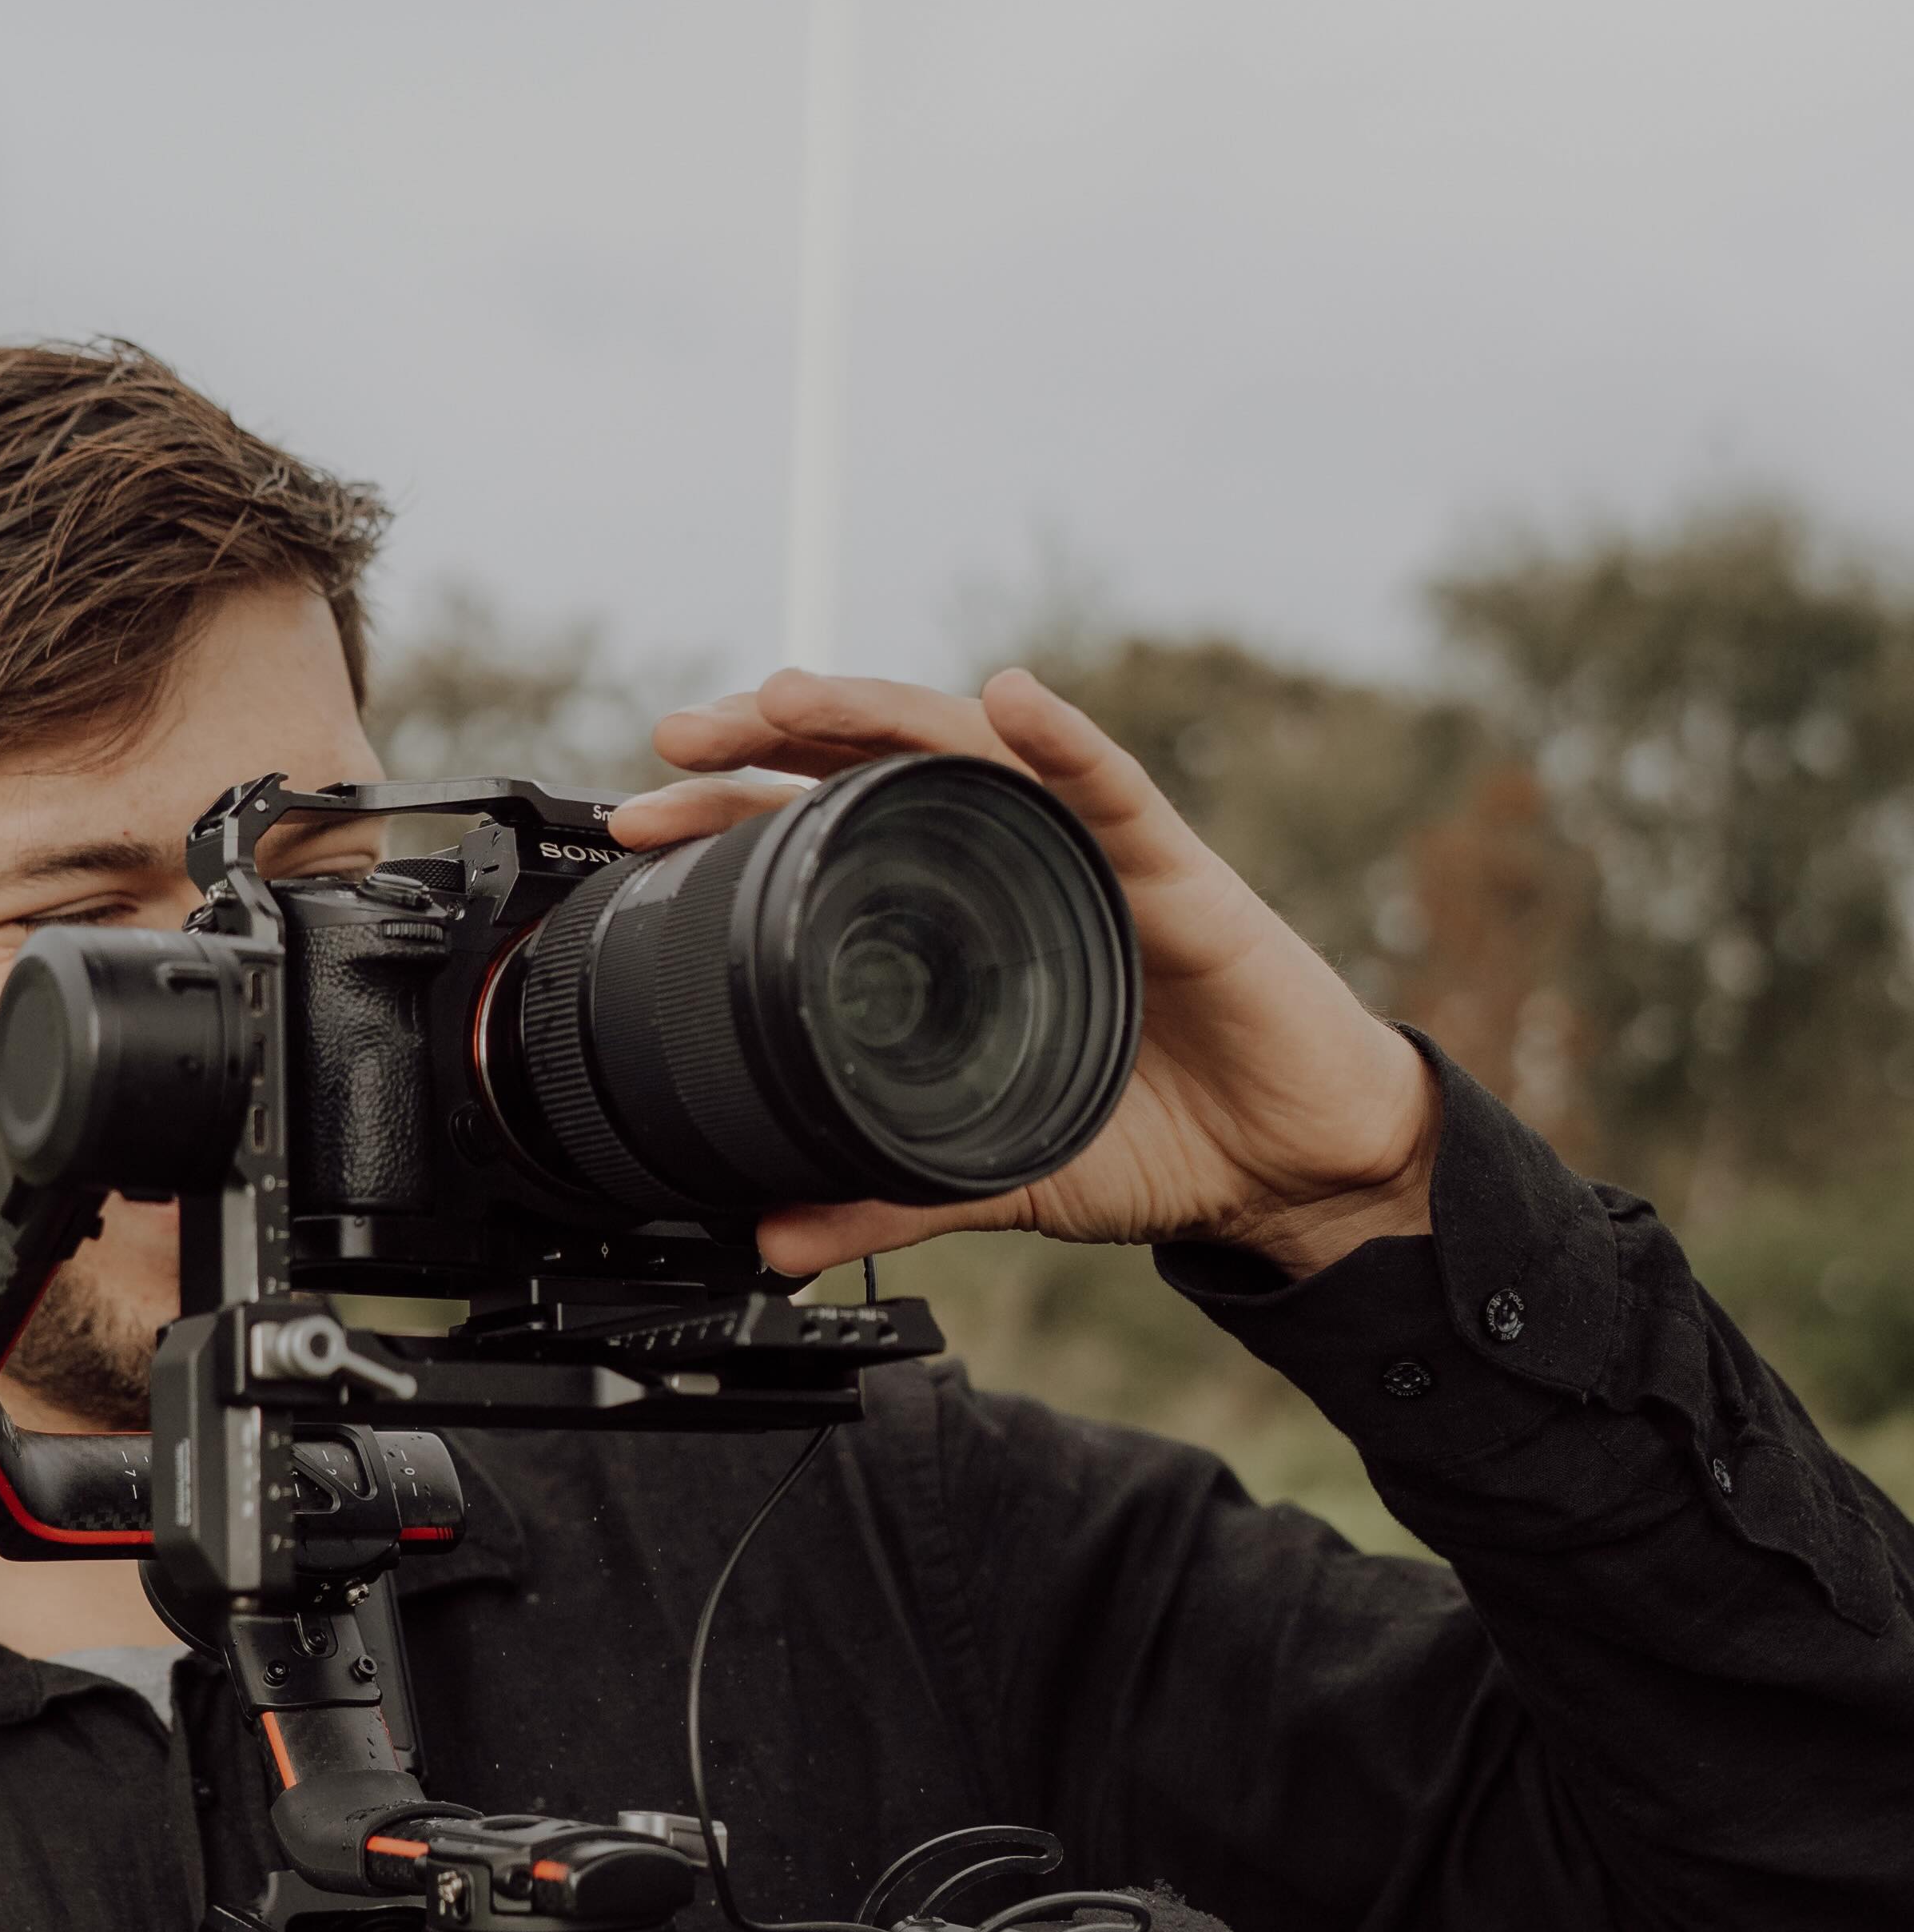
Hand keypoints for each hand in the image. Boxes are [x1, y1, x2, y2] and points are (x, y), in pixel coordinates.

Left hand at [614, 664, 1440, 1280]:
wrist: (1289, 1168)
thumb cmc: (1161, 1139)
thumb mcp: (997, 1174)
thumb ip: (887, 1197)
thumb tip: (773, 1238)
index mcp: (964, 916)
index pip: (830, 838)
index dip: (736, 817)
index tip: (641, 820)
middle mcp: (1016, 860)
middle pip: (878, 766)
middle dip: (772, 738)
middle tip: (678, 742)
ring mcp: (1092, 852)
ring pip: (973, 750)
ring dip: (877, 710)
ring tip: (790, 693)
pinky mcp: (1178, 870)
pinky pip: (1115, 788)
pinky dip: (1064, 738)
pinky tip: (1014, 700)